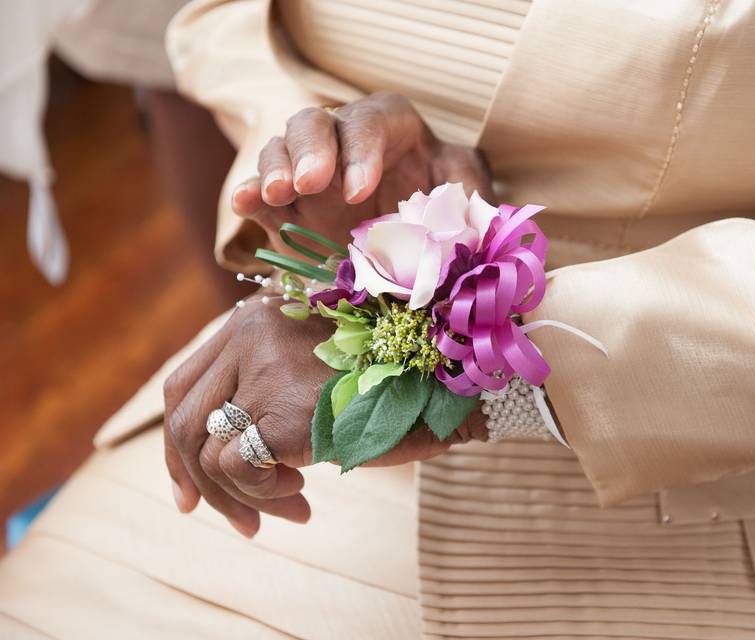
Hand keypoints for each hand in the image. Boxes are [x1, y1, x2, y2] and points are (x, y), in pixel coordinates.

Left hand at [163, 300, 485, 536]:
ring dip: (240, 497)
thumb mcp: (317, 368)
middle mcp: (250, 333)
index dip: (177, 441)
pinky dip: (258, 495)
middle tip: (223, 516)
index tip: (191, 488)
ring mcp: (263, 368)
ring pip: (206, 451)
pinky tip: (300, 498)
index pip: (185, 384)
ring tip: (290, 508)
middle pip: (182, 417)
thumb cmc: (397, 379)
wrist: (450, 380)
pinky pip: (236, 468)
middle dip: (193, 478)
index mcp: (254, 319)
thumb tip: (220, 449)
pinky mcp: (281, 409)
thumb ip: (266, 385)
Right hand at [231, 91, 492, 250]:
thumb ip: (472, 193)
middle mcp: (342, 140)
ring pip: (280, 149)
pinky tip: (245, 203)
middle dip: (310, 150)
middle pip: (315, 123)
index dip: (363, 150)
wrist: (415, 249)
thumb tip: (473, 211)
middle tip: (310, 183)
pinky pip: (259, 192)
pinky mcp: (287, 208)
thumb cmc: (444, 209)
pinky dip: (249, 195)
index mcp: (390, 128)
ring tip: (276, 195)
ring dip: (275, 169)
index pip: (371, 121)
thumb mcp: (466, 195)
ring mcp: (309, 173)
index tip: (360, 190)